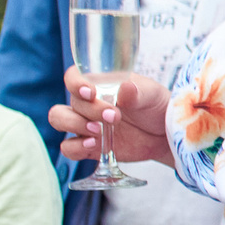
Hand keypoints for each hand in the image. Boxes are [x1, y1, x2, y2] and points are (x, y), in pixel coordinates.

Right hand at [52, 68, 171, 165]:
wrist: (164, 134)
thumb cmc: (156, 106)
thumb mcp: (153, 95)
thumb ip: (138, 92)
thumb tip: (125, 88)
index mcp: (99, 83)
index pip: (74, 77)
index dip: (75, 83)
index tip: (90, 92)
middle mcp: (87, 103)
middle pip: (70, 102)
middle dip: (89, 110)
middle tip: (113, 117)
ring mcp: (85, 124)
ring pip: (59, 120)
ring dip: (74, 125)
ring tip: (98, 131)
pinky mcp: (88, 146)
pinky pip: (68, 147)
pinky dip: (75, 147)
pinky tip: (92, 145)